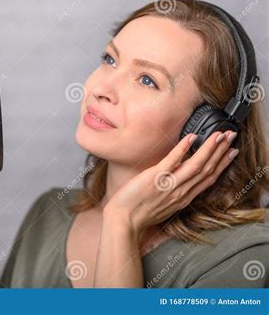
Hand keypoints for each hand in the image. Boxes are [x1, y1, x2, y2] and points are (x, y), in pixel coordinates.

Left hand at [103, 130, 238, 233]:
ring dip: (209, 148)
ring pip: (195, 165)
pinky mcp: (154, 178)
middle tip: (231, 136)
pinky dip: (182, 149)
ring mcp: (168, 185)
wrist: (123, 221)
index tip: (231, 152)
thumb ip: (175, 192)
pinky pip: (171, 161)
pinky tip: (191, 137)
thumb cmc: (139, 213)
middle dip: (221, 151)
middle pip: (206, 169)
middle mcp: (180, 192)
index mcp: (183, 198)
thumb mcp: (165, 205)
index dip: (222, 164)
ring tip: (218, 134)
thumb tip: (179, 177)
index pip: (209, 178)